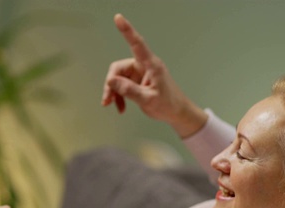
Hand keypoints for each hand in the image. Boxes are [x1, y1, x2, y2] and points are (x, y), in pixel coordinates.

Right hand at [101, 13, 207, 137]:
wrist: (177, 113)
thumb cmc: (168, 105)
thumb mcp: (148, 100)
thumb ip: (129, 90)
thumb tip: (111, 81)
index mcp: (151, 65)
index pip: (137, 44)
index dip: (127, 30)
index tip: (118, 18)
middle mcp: (144, 66)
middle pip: (119, 68)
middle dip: (111, 84)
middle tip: (107, 100)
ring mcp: (140, 74)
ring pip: (118, 78)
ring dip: (114, 92)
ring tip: (112, 105)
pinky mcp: (138, 82)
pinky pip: (122, 85)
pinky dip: (119, 96)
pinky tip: (121, 107)